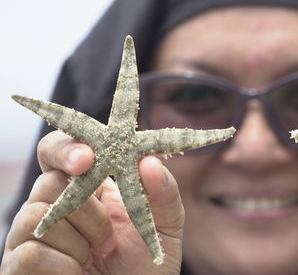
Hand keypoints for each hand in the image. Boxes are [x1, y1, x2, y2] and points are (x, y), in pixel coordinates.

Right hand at [0, 131, 183, 274]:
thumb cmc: (145, 264)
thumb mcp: (164, 226)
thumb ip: (163, 193)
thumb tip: (150, 161)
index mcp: (88, 187)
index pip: (60, 151)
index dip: (67, 148)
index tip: (87, 159)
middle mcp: (55, 205)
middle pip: (50, 182)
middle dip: (88, 210)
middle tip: (110, 237)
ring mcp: (35, 234)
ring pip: (37, 216)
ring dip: (80, 242)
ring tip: (98, 257)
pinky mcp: (20, 265)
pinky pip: (31, 254)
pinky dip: (64, 266)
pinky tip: (79, 272)